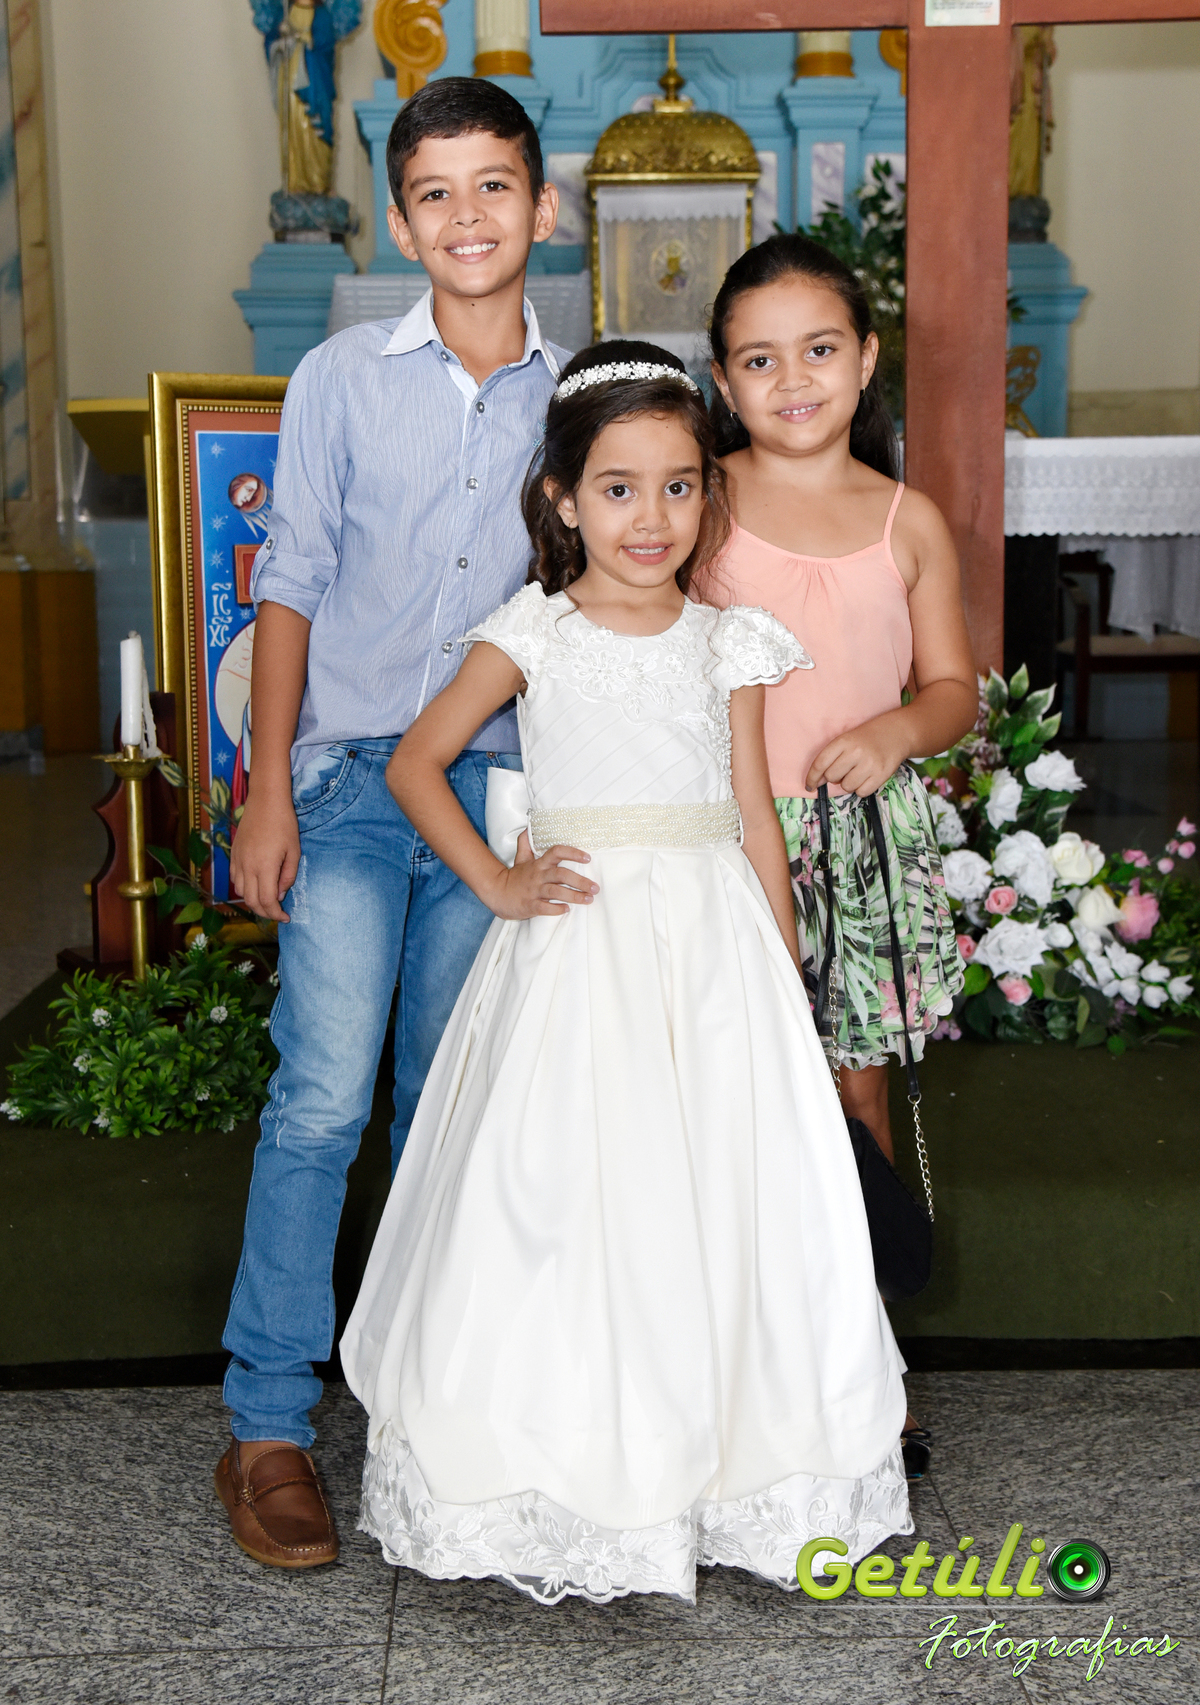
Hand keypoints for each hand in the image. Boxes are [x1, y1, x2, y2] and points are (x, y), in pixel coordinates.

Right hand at [229, 792, 300, 921]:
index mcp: (264, 867)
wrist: (265, 801)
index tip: (286, 917)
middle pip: (252, 902)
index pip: (267, 901)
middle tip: (277, 914)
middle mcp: (247, 867)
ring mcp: (238, 861)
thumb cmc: (284, 824)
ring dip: (254, 902)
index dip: (276, 914)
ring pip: (241, 892)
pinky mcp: (233, 855)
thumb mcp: (294, 851)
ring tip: (268, 902)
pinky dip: (244, 889)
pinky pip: (235, 880)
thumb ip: (287, 876)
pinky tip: (256, 886)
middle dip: (265, 913)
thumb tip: (280, 895)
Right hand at [485, 843, 596, 919]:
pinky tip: (567, 909)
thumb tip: (529, 827)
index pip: (556, 852)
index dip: (572, 853)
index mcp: (538, 864)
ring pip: (556, 892)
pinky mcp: (530, 905)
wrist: (496, 893)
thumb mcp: (520, 858)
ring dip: (574, 896)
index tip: (588, 858)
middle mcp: (538, 876)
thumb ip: (526, 843)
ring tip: (589, 899)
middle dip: (580, 881)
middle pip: (561, 875)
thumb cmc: (514, 877)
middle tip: (595, 887)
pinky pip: (545, 908)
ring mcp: (534, 891)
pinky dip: (557, 909)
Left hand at [806, 718, 908, 797]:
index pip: (820, 763)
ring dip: (849, 783)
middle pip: (832, 777)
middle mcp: (856, 752)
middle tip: (845, 770)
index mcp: (843, 741)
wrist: (896, 733)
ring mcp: (869, 764)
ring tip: (858, 772)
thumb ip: (831, 757)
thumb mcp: (847, 739)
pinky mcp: (881, 775)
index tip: (809, 786)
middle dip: (835, 777)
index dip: (812, 778)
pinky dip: (861, 788)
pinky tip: (867, 777)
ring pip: (847, 787)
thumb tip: (817, 781)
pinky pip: (861, 792)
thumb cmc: (866, 739)